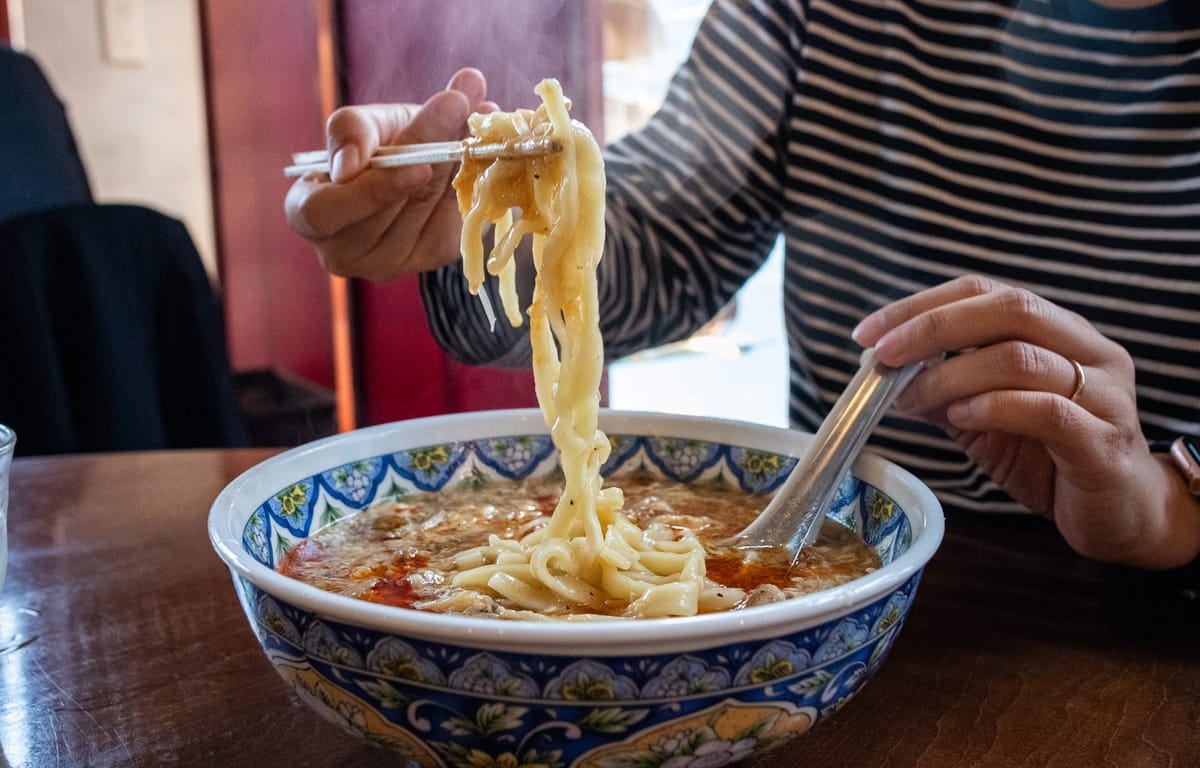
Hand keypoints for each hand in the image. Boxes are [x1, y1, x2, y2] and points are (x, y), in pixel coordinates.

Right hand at [284, 68, 496, 281]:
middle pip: (387, 211)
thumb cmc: (370, 146)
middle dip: (428, 156)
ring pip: (425, 213)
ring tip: (476, 120)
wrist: (407, 164)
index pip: (324, 213)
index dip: (370, 190)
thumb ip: (352, 130)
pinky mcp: (429, 258)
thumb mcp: (358, 124)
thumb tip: (355, 156)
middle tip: (459, 107)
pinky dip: (472, 187)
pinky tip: (484, 155)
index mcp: (309, 215)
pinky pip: (454, 225)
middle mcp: (344, 252)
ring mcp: (388, 263)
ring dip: (456, 164)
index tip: (416, 164)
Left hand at [852, 275, 1199, 569]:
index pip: (987, 293)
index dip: (923, 305)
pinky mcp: (1104, 441)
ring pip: (1022, 358)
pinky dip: (993, 407)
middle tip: (883, 356)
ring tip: (911, 399)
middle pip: (1010, 308)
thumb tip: (886, 372)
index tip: (868, 332)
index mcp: (1060, 331)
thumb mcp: (985, 417)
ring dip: (951, 375)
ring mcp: (1104, 394)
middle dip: (934, 327)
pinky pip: (1047, 410)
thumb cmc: (1051, 458)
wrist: (1123, 515)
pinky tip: (958, 417)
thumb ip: (946, 389)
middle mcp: (1089, 350)